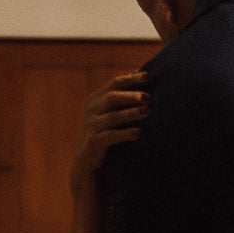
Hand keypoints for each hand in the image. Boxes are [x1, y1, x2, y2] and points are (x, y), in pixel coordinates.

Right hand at [70, 71, 148, 188]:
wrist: (85, 161)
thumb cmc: (103, 130)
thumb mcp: (109, 110)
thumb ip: (121, 94)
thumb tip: (138, 71)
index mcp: (97, 98)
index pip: (114, 82)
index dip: (131, 79)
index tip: (148, 76)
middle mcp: (92, 109)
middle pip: (112, 97)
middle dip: (130, 96)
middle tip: (148, 98)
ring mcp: (91, 126)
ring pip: (111, 117)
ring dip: (129, 114)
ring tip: (146, 112)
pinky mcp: (93, 142)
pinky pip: (109, 136)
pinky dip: (124, 134)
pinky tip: (137, 133)